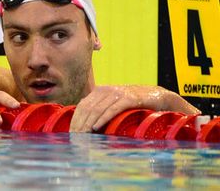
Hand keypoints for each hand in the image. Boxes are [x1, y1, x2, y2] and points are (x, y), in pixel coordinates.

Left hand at [69, 85, 200, 131]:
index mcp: (99, 91)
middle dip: (79, 124)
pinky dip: (102, 119)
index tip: (71, 133)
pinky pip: (111, 109)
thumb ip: (99, 110)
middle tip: (75, 138)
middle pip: (87, 108)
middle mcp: (105, 90)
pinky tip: (95, 127)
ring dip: (88, 124)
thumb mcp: (113, 104)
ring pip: (97, 109)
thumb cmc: (132, 104)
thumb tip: (83, 126)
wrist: (156, 96)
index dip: (75, 120)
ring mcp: (117, 93)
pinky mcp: (128, 98)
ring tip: (83, 136)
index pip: (82, 106)